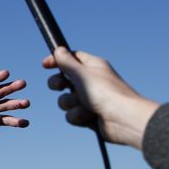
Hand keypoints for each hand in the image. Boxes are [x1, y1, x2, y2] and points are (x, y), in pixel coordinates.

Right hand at [42, 47, 159, 149]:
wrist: (123, 119)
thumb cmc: (105, 92)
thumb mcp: (81, 73)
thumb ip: (66, 62)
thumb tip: (58, 49)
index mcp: (92, 66)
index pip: (71, 58)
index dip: (57, 60)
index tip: (44, 65)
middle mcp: (90, 82)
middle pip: (63, 80)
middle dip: (59, 85)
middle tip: (62, 86)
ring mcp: (89, 100)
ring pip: (65, 100)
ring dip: (71, 103)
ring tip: (85, 105)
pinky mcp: (88, 116)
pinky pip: (72, 115)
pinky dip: (78, 116)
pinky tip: (90, 117)